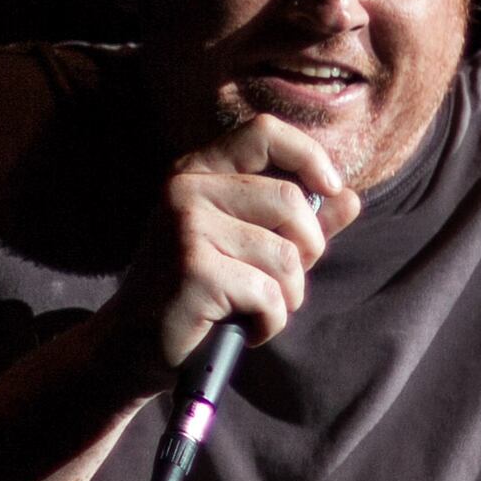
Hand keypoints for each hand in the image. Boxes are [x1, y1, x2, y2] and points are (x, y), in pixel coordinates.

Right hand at [98, 114, 365, 386]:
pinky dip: (271, 322)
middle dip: (307, 251)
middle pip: (291, 202)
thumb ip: (295, 222)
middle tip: (283, 282)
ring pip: (286, 256)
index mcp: (197, 171)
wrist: (130, 347)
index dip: (308, 156)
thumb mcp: (244, 247)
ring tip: (257, 310)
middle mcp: (186, 189)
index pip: (264, 132)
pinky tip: (245, 328)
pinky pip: (268, 294)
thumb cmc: (194, 293)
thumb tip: (350, 198)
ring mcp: (186, 227)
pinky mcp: (193, 270)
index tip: (329, 190)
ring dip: (287, 296)